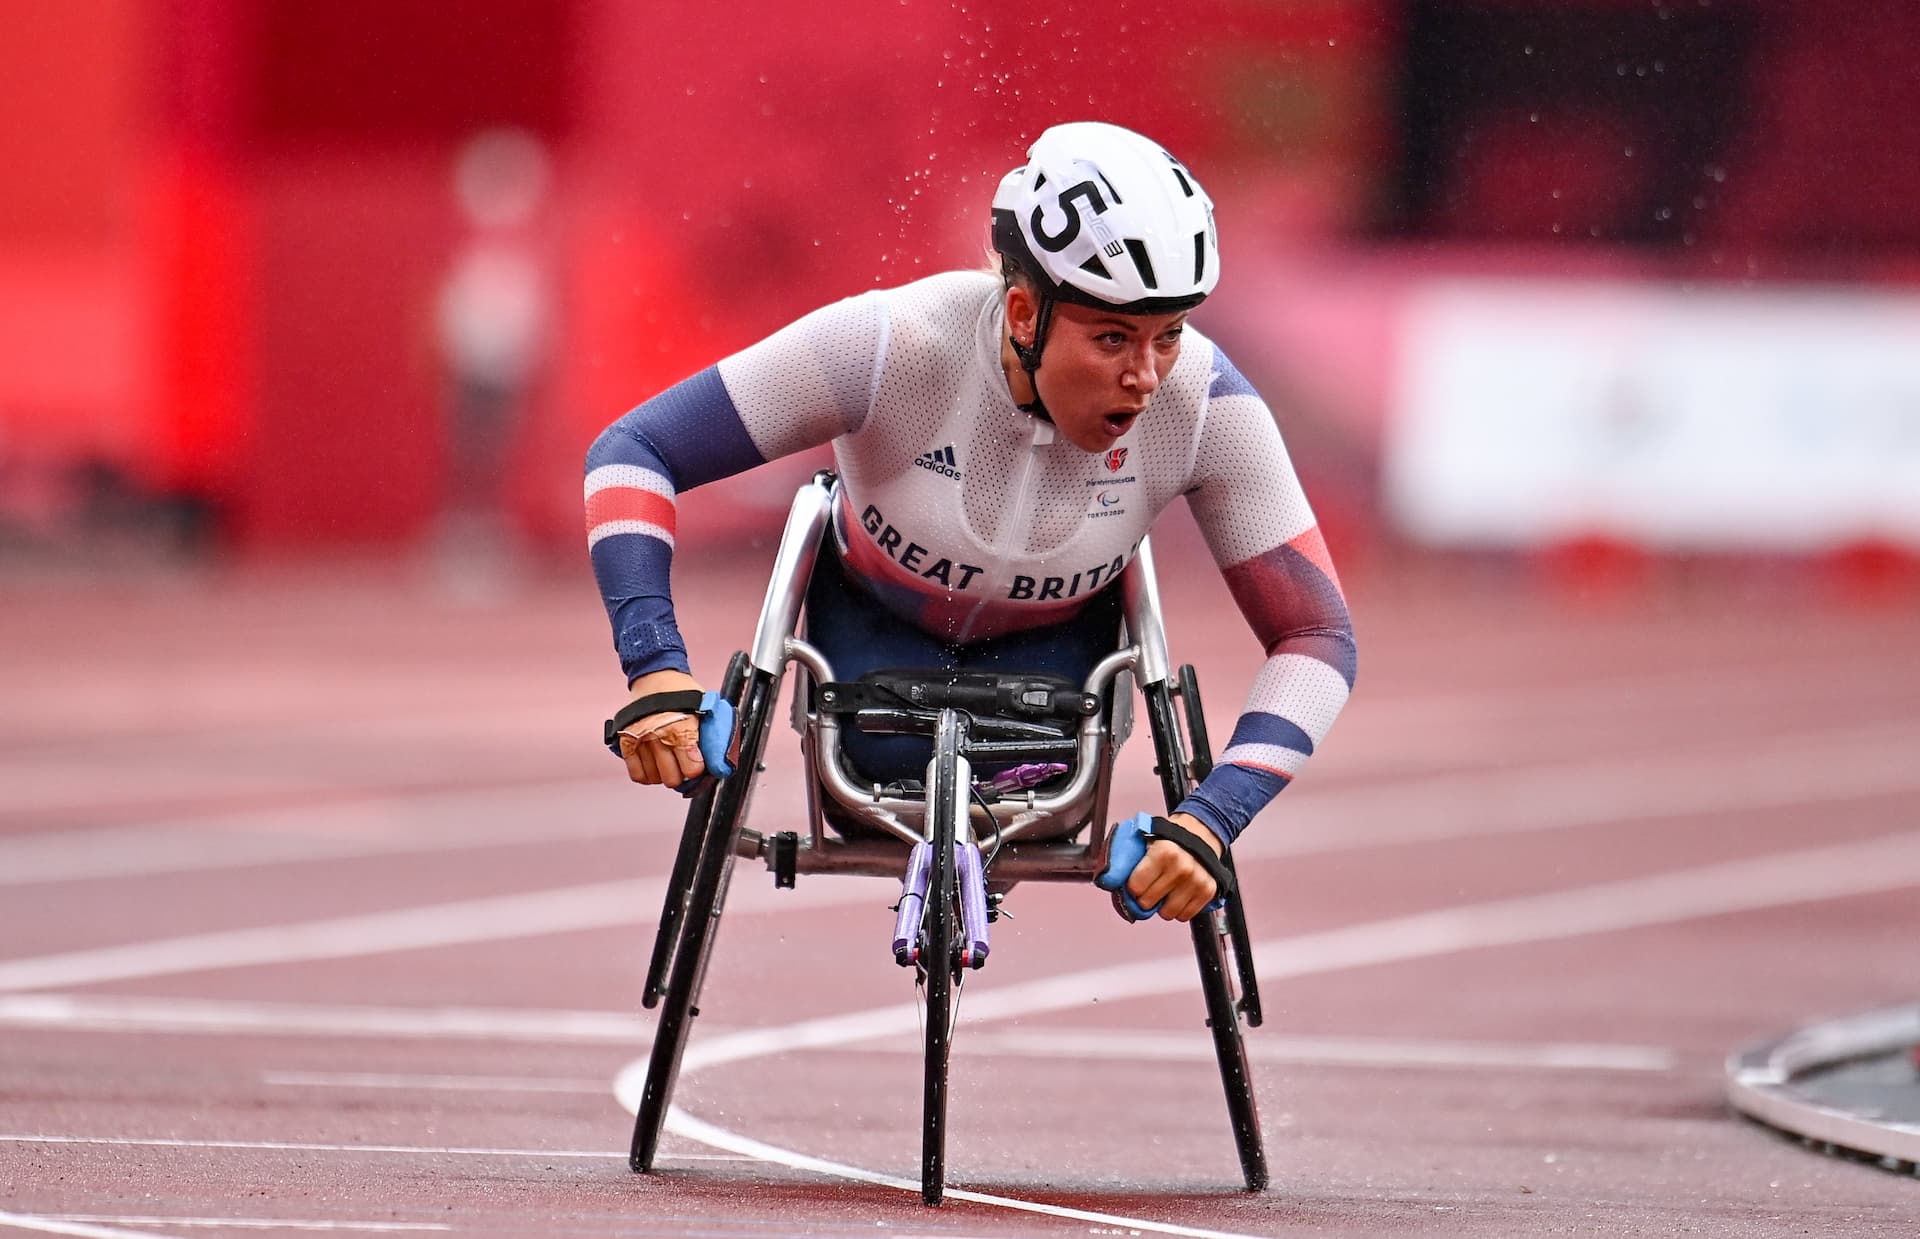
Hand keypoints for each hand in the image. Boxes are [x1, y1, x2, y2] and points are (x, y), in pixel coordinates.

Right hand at [617, 669, 708, 789]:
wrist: (656, 675)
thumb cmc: (682, 692)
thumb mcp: (704, 709)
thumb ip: (711, 735)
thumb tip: (718, 762)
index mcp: (682, 728)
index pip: (692, 769)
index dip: (697, 768)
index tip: (697, 762)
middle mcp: (659, 736)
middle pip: (672, 778)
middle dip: (681, 774)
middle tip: (682, 763)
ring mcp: (641, 739)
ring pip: (654, 778)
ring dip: (663, 773)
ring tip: (668, 761)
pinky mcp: (626, 741)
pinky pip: (636, 774)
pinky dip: (646, 774)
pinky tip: (654, 765)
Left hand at [1125, 812, 1224, 921]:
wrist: (1200, 833)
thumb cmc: (1167, 838)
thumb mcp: (1142, 838)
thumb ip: (1124, 858)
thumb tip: (1106, 881)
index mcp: (1163, 852)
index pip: (1135, 887)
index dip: (1132, 886)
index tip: (1136, 881)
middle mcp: (1182, 868)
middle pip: (1148, 903)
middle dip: (1144, 897)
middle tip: (1149, 885)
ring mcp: (1197, 881)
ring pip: (1167, 914)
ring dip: (1162, 905)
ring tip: (1165, 889)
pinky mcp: (1208, 892)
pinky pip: (1184, 916)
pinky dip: (1179, 909)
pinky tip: (1178, 893)